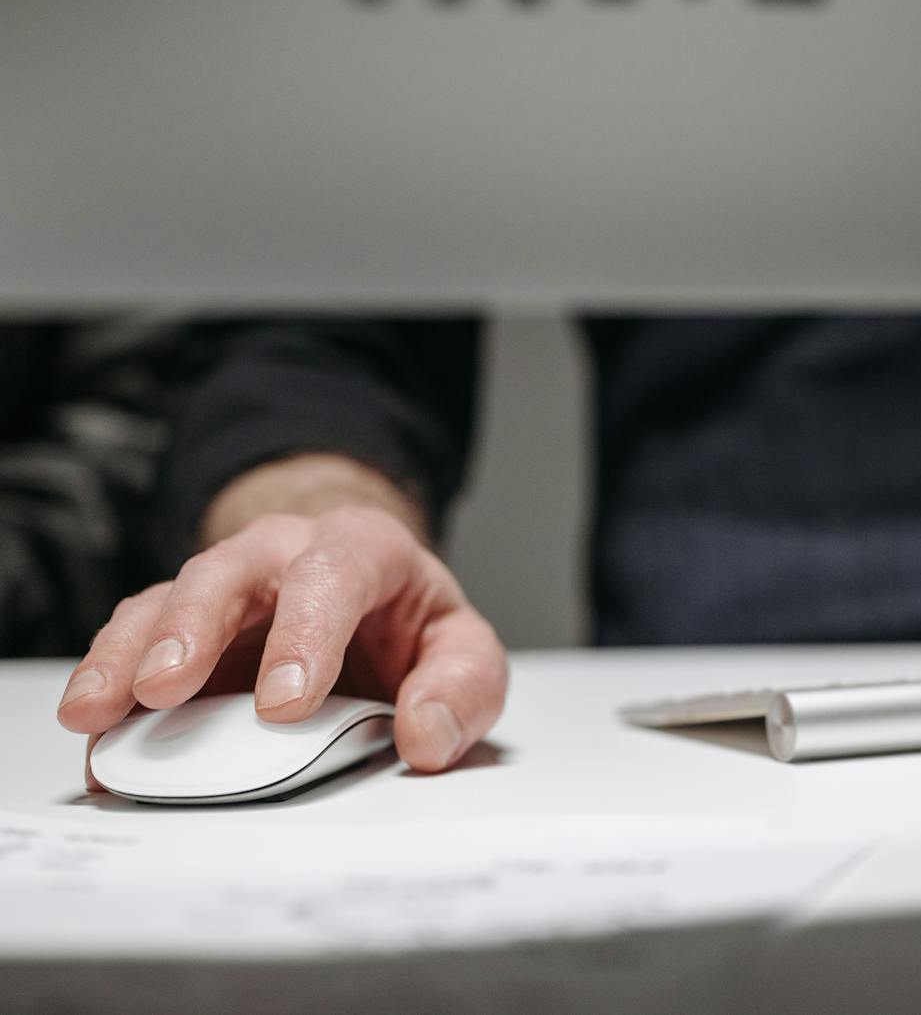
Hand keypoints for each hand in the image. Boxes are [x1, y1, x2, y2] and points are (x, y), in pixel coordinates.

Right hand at [55, 505, 507, 775]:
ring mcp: (223, 589)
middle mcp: (281, 553)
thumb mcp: (463, 653)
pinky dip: (109, 685)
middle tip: (164, 689)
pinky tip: (94, 731)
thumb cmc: (410, 629)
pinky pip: (133, 644)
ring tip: (97, 713)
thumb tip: (425, 736)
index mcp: (362, 548)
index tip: (285, 704)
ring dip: (126, 656)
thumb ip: (461, 689)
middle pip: (227, 571)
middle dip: (192, 627)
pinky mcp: (179, 629)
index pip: (333, 573)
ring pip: (164, 601)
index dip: (305, 633)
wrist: (369, 605)